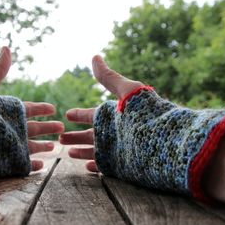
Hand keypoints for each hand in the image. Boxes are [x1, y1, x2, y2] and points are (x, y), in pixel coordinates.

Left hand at [0, 46, 63, 170]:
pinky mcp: (2, 165)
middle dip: (47, 128)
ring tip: (55, 146)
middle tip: (61, 126)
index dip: (40, 109)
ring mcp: (4, 148)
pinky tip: (42, 166)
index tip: (52, 108)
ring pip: (29, 147)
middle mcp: (6, 130)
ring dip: (42, 146)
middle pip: (32, 128)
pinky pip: (21, 166)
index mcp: (3, 113)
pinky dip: (33, 167)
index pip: (26, 110)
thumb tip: (6, 47)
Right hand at [59, 55, 141, 171]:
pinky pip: (105, 167)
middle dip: (74, 136)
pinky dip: (94, 167)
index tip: (67, 114)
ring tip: (66, 152)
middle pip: (90, 135)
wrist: (164, 142)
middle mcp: (114, 134)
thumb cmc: (145, 114)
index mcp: (113, 117)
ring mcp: (117, 151)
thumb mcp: (126, 91)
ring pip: (93, 151)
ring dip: (80, 151)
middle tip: (60, 138)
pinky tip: (86, 167)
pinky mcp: (121, 166)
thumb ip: (109, 78)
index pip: (92, 115)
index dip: (79, 115)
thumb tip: (94, 56)